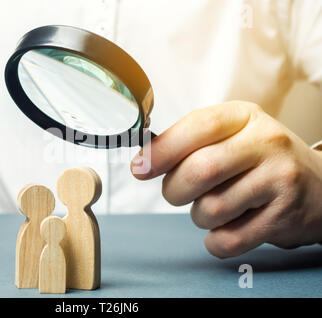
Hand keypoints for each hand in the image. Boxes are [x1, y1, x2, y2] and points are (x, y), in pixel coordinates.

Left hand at [131, 101, 321, 257]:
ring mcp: (279, 179)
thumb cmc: (260, 160)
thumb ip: (189, 142)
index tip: (140, 169)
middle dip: (175, 190)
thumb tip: (144, 162)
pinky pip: (227, 240)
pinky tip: (228, 227)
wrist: (319, 187)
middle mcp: (266, 143)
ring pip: (210, 209)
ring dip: (199, 216)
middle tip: (179, 193)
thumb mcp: (231, 135)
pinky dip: (215, 241)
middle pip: (199, 171)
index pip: (198, 126)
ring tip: (217, 207)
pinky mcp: (284, 217)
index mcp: (244, 117)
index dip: (162, 150)